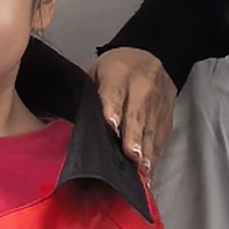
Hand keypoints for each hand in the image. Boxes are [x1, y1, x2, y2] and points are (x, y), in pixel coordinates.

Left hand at [92, 47, 177, 183]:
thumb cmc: (119, 67)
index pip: (114, 93)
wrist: (155, 55)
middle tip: (131, 155)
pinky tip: (148, 172)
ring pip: (150, 131)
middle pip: (136, 116)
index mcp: (118, 75)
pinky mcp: (165, 119)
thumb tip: (63, 112)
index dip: (113, 110)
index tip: (111, 125)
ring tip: (142, 171)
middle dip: (134, 137)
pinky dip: (154, 156)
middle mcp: (140, 89)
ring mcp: (155, 105)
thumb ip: (84, 89)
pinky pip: (159, 139)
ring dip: (146, 152)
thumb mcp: (97, 69)